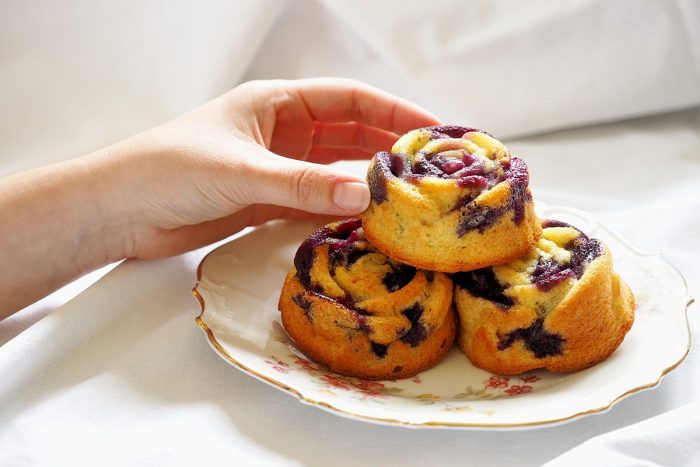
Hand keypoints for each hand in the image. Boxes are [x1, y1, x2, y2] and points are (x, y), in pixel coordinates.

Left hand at [91, 78, 440, 259]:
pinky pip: (317, 201)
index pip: (350, 99)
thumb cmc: (167, 170)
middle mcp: (282, 132)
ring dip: (368, 183)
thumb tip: (364, 195)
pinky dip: (341, 210)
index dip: (393, 111)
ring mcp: (277, 168)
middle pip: (350, 135)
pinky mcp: (268, 201)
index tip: (431, 129)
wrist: (120, 212)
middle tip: (430, 170)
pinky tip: (366, 221)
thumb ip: (303, 185)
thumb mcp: (242, 172)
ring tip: (408, 199)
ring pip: (336, 171)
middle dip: (389, 148)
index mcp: (276, 103)